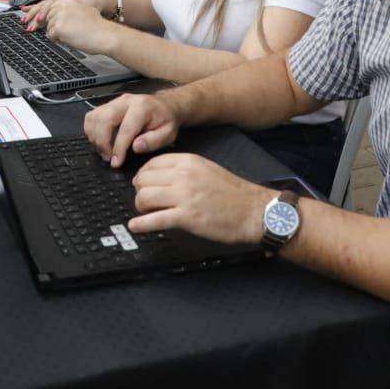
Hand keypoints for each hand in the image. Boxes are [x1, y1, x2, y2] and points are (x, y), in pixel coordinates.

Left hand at [23, 0, 115, 56]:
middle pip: (45, 15)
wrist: (105, 34)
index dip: (35, 10)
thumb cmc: (97, 27)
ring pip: (48, 26)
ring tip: (68, 35)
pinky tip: (67, 39)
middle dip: (37, 23)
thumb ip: (66, 12)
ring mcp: (60, 16)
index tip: (25, 13)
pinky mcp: (59, 27)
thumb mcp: (82, 12)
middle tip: (29, 28)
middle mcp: (63, 5)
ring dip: (55, 32)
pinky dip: (57, 39)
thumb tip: (51, 19)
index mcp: (69, 0)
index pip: (47, 3)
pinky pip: (51, 35)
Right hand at [83, 92, 178, 168]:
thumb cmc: (165, 120)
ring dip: (95, 137)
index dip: (118, 148)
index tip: (116, 162)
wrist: (164, 105)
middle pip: (104, 120)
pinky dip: (91, 131)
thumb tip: (135, 147)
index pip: (125, 129)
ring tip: (105, 151)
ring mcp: (114, 102)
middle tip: (109, 158)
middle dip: (103, 142)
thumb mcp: (168, 133)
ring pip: (94, 117)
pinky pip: (91, 117)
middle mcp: (125, 101)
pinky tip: (101, 141)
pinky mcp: (107, 105)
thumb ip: (153, 141)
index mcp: (142, 107)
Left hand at [128, 153, 268, 243]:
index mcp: (188, 162)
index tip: (143, 185)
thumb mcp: (206, 169)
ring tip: (147, 213)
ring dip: (140, 207)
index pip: (151, 164)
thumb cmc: (233, 193)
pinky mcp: (187, 217)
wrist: (253, 211)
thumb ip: (183, 170)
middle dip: (140, 192)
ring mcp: (184, 196)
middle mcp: (183, 176)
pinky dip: (141, 224)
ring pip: (144, 197)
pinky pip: (154, 220)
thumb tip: (158, 177)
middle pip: (143, 180)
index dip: (143, 176)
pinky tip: (136, 226)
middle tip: (145, 201)